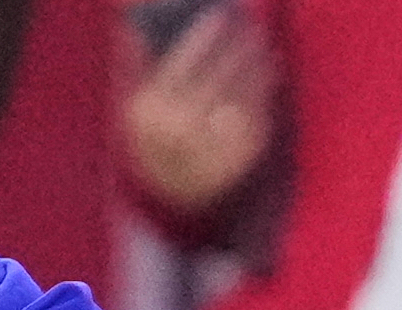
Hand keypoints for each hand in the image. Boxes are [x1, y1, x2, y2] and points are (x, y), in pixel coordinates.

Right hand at [122, 5, 277, 216]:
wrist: (174, 200)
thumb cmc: (153, 144)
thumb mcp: (133, 112)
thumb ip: (134, 67)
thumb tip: (132, 27)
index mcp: (151, 115)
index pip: (183, 65)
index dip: (205, 37)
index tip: (219, 15)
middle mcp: (181, 130)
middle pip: (217, 75)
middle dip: (236, 45)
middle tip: (250, 24)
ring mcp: (212, 144)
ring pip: (241, 91)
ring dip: (255, 61)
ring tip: (261, 42)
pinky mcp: (240, 155)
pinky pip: (258, 112)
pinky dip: (265, 86)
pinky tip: (269, 68)